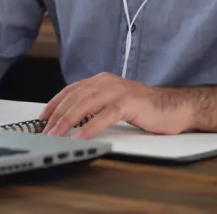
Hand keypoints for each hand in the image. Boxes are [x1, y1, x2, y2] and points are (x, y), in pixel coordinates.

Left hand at [38, 73, 192, 137]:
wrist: (174, 106)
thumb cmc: (144, 108)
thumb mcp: (113, 103)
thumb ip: (95, 106)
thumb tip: (70, 120)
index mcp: (101, 80)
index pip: (70, 90)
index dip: (54, 104)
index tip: (41, 119)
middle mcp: (106, 82)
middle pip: (74, 97)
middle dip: (57, 116)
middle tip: (45, 131)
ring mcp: (118, 91)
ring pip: (86, 104)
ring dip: (68, 121)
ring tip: (57, 134)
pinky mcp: (130, 103)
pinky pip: (106, 115)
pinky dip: (91, 126)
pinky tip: (81, 136)